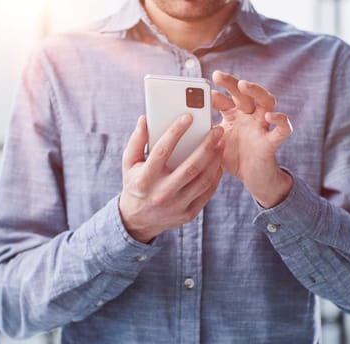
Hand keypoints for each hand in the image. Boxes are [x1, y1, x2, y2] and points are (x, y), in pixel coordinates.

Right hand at [119, 114, 223, 242]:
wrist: (138, 221)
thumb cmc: (135, 184)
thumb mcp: (129, 164)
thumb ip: (137, 141)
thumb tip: (145, 119)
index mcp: (145, 179)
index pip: (162, 151)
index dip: (175, 132)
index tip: (188, 117)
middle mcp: (161, 193)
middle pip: (190, 167)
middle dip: (206, 146)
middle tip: (217, 130)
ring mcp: (176, 206)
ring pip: (203, 180)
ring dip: (215, 160)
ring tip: (220, 143)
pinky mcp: (188, 214)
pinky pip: (207, 192)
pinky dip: (215, 176)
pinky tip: (218, 162)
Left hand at [212, 71, 292, 208]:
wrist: (252, 179)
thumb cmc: (233, 158)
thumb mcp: (214, 144)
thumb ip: (204, 133)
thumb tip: (184, 125)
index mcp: (234, 115)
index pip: (226, 99)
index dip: (215, 95)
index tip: (202, 94)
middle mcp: (249, 116)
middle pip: (244, 93)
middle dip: (232, 83)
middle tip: (217, 75)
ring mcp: (262, 126)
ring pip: (267, 101)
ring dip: (256, 91)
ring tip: (244, 84)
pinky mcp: (272, 141)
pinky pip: (282, 129)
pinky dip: (280, 120)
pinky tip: (270, 116)